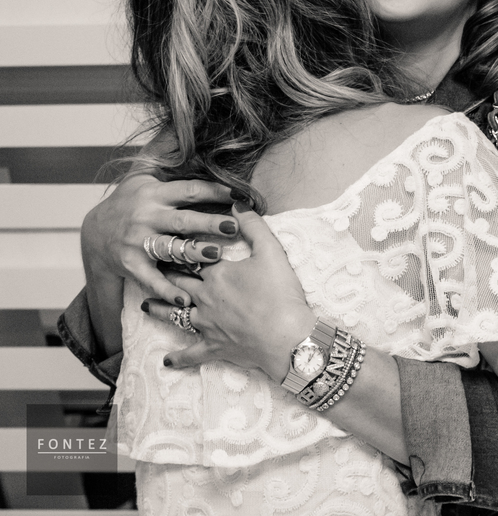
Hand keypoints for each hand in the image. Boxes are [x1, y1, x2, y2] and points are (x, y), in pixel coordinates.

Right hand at [83, 175, 234, 307]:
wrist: (95, 232)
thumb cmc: (130, 203)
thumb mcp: (145, 179)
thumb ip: (172, 169)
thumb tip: (202, 151)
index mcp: (155, 194)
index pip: (190, 190)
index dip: (216, 190)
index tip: (240, 194)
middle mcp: (147, 217)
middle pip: (183, 219)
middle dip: (209, 222)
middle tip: (234, 226)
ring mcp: (138, 242)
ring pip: (170, 248)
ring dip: (193, 252)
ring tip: (216, 254)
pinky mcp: (132, 265)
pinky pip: (152, 279)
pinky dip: (168, 290)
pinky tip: (185, 299)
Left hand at [142, 202, 314, 382]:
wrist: (286, 337)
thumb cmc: (281, 294)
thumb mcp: (271, 252)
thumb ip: (253, 226)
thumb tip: (236, 202)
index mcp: (217, 274)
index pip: (193, 257)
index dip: (182, 249)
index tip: (168, 240)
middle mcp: (205, 298)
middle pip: (178, 283)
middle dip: (164, 274)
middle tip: (150, 267)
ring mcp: (207, 324)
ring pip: (175, 315)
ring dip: (159, 309)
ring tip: (145, 305)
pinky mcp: (214, 347)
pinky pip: (191, 353)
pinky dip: (179, 357)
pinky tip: (167, 360)